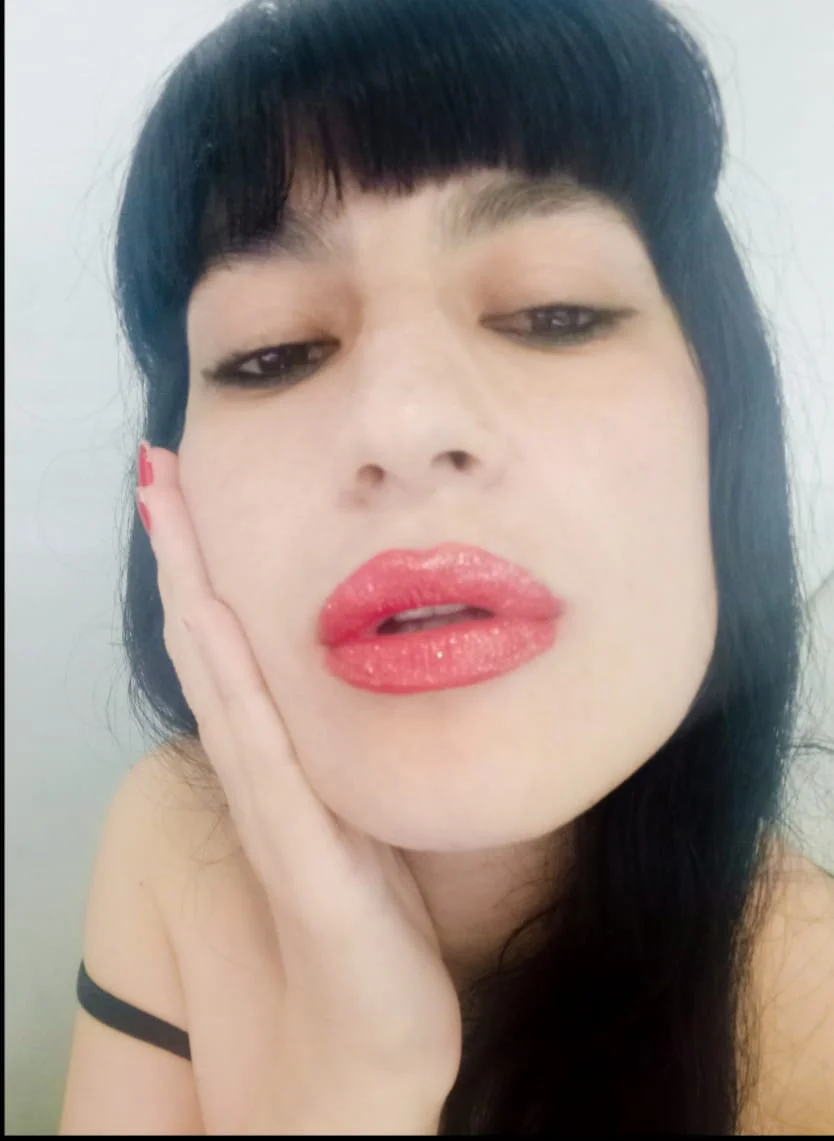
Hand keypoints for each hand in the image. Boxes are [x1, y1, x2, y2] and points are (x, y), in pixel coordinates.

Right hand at [135, 445, 462, 1104]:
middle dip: (185, 558)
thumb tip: (377, 680)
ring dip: (193, 595)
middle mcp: (264, 775)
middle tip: (158, 471)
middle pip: (212, 648)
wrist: (371, 1046)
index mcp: (283, 762)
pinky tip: (214, 624)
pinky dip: (234, 688)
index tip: (191, 491)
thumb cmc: (377, 932)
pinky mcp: (303, 859)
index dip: (208, 571)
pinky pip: (264, 758)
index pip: (234, 651)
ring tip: (166, 512)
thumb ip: (353, 756)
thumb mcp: (366, 818)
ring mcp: (274, 812)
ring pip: (222, 684)